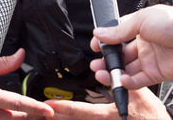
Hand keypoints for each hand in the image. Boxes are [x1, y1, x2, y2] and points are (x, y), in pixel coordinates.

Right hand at [0, 49, 53, 118]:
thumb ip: (5, 63)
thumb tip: (21, 54)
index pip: (17, 103)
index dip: (35, 107)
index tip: (49, 111)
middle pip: (18, 118)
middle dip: (34, 115)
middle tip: (48, 113)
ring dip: (25, 118)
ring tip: (38, 116)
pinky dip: (12, 119)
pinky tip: (21, 116)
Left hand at [44, 87, 169, 119]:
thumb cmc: (150, 118)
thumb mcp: (138, 96)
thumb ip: (119, 82)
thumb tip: (103, 72)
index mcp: (107, 116)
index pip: (80, 111)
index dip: (63, 107)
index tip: (48, 104)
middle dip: (53, 117)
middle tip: (36, 112)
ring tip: (42, 116)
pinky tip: (61, 118)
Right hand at [90, 4, 172, 88]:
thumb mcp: (143, 20)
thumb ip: (120, 30)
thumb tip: (100, 33)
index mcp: (141, 26)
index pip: (118, 35)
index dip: (105, 41)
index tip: (94, 46)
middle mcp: (145, 43)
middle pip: (121, 54)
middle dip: (107, 60)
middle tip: (96, 64)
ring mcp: (152, 59)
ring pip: (128, 68)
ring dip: (114, 72)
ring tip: (102, 74)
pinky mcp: (159, 73)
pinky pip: (140, 80)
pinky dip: (129, 82)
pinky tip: (121, 80)